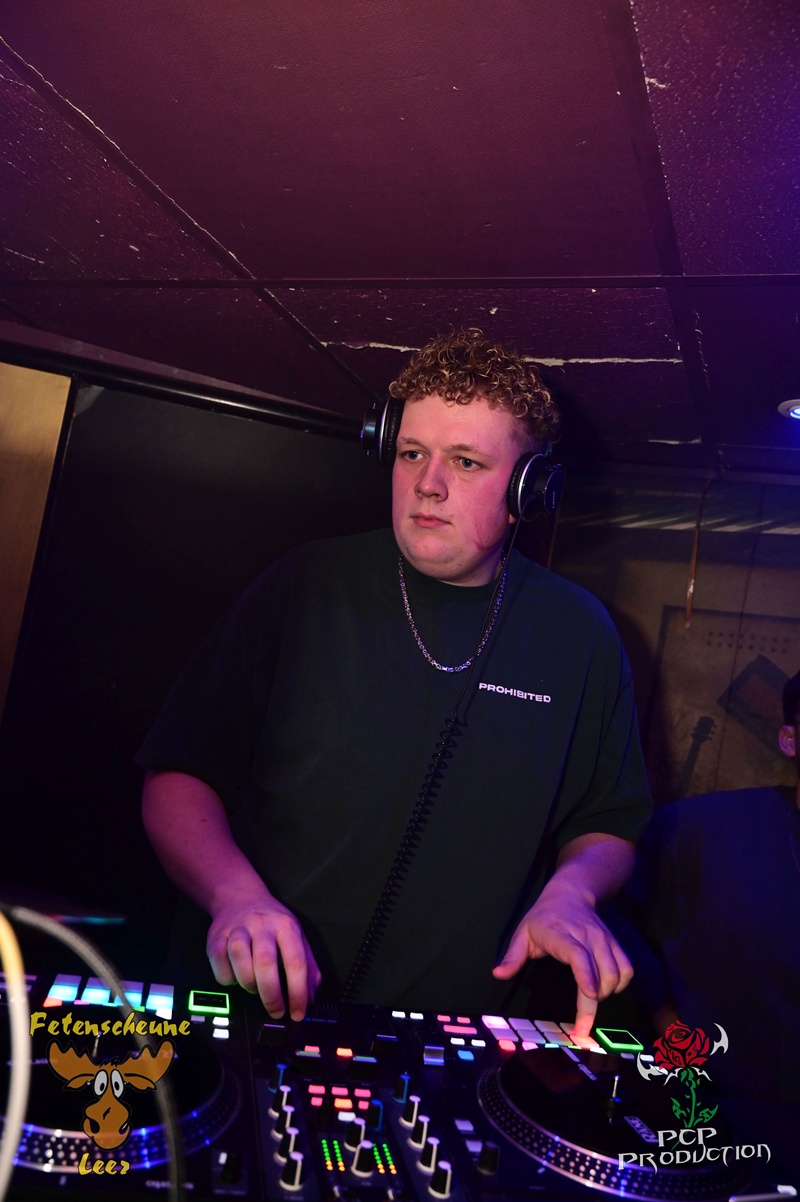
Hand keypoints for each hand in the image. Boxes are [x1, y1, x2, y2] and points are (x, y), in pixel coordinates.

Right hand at [207, 894, 320, 1021]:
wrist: (240, 897)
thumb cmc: (272, 923)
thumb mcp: (297, 937)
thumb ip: (308, 968)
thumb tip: (310, 1000)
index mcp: (286, 926)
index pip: (296, 961)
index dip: (298, 992)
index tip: (298, 1013)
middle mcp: (262, 925)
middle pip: (266, 962)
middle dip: (271, 995)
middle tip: (276, 1011)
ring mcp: (237, 929)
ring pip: (240, 958)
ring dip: (248, 982)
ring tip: (254, 988)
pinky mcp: (216, 936)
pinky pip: (219, 962)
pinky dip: (227, 978)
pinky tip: (235, 977)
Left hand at [491, 884, 631, 1037]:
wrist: (571, 892)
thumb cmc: (544, 916)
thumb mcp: (522, 932)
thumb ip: (512, 956)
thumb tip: (498, 974)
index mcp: (561, 934)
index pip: (578, 954)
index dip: (586, 976)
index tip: (589, 996)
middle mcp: (586, 936)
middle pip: (600, 971)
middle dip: (594, 1002)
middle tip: (582, 1027)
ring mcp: (604, 939)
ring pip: (617, 972)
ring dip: (606, 994)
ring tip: (589, 1000)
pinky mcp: (615, 943)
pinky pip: (627, 969)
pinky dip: (620, 984)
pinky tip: (605, 989)